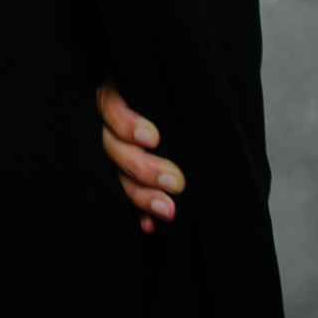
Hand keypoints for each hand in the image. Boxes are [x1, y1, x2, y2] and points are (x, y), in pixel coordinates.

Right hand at [97, 83, 185, 234]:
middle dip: (143, 167)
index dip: (126, 124)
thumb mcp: (177, 99)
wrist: (206, 122)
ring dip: (142, 194)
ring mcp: (118, 150)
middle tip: (175, 182)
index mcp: (122, 93)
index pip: (111, 105)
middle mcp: (113, 122)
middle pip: (113, 145)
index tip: (153, 139)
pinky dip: (139, 211)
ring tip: (168, 209)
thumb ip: (176, 103)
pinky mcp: (126, 177)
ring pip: (118, 173)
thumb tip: (186, 106)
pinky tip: (149, 224)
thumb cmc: (192, 101)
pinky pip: (126, 195)